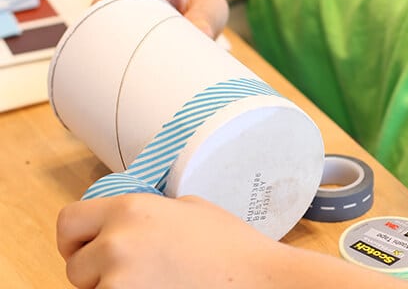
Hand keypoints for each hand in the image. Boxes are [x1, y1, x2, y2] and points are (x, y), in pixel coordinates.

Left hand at [57, 194, 282, 288]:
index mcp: (130, 209)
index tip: (85, 248)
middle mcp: (118, 243)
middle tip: (129, 272)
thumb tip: (124, 223)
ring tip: (151, 283)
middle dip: (95, 272)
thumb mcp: (188, 208)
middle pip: (74, 265)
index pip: (68, 222)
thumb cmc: (231, 247)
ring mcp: (121, 282)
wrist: (257, 279)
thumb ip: (148, 212)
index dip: (75, 238)